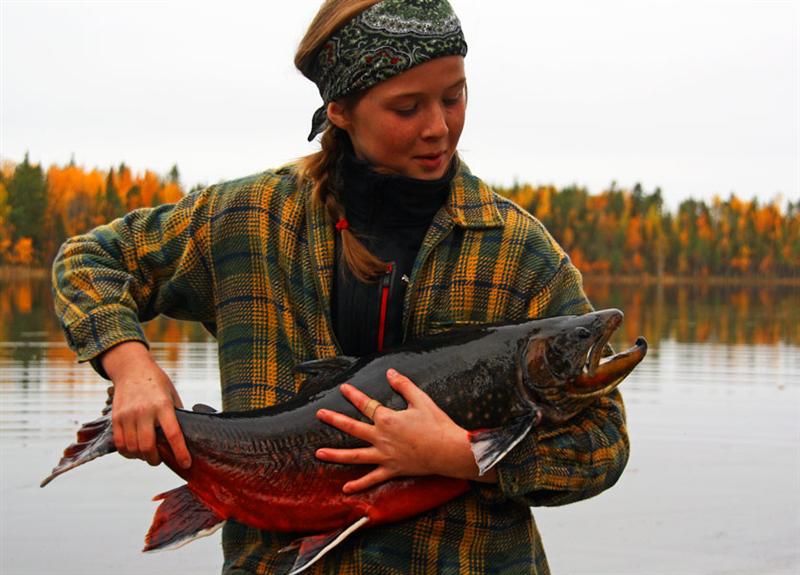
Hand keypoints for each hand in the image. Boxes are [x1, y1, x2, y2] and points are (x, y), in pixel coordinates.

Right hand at [101, 341, 190, 468]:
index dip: (180, 452)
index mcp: (163, 405)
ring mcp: (128, 415)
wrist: (131, 368)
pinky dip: (128, 452)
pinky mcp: (116, 418)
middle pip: (148, 446)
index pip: (173, 434)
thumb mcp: (172, 394)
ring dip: (141, 457)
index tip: (186, 464)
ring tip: (148, 454)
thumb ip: (176, 414)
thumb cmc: (157, 382)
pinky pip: (120, 444)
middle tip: (159, 460)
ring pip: (133, 448)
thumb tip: (183, 436)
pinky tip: (134, 451)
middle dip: (155, 459)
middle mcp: (144, 411)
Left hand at [315, 368, 496, 492]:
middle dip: (334, 420)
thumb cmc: (436, 424)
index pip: (366, 404)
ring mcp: (385, 455)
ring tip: (318, 453)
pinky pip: (372, 478)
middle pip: (352, 427)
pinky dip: (359, 484)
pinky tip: (345, 488)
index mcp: (388, 418)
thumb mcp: (421, 400)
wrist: (448, 451)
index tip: (343, 388)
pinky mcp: (392, 469)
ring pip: (355, 455)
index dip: (353, 395)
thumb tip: (390, 373)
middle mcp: (381, 437)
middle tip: (320, 414)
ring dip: (335, 454)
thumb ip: (403, 385)